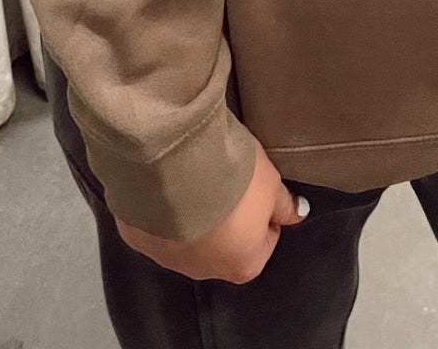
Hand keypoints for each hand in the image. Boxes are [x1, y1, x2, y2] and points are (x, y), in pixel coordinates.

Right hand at [116, 143, 305, 282]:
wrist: (176, 165)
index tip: (257, 190)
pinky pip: (158, 225)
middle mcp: (204, 271)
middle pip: (225, 243)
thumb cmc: (232, 179)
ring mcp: (167, 258)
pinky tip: (170, 185)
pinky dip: (165, 209)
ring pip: (189, 237)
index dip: (265, 213)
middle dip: (228, 217)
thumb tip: (299, 214)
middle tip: (228, 183)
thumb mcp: (271, 184)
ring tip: (197, 179)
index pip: (265, 242)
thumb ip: (285, 205)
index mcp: (242, 265)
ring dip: (194, 214)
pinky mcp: (138, 238)